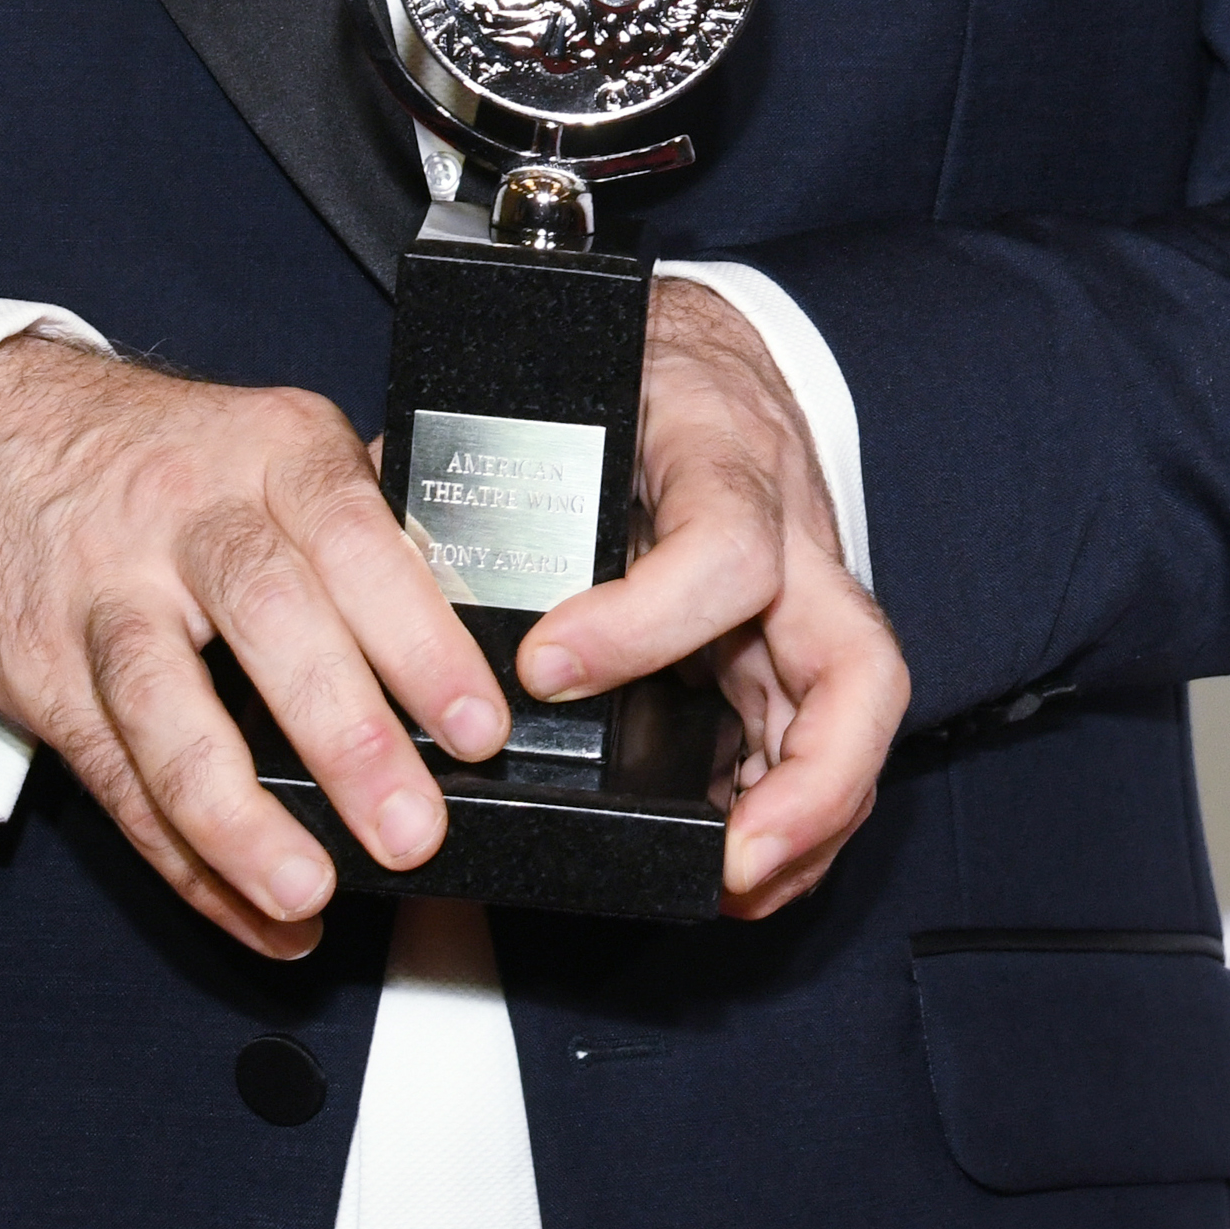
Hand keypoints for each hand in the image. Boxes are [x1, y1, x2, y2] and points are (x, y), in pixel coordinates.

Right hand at [0, 336, 507, 960]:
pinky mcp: (41, 668)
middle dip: (345, 736)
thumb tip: (489, 602)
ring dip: (240, 816)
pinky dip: (184, 858)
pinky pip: (114, 776)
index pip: (355, 535)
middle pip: (268, 617)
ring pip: (166, 707)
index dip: (419, 634)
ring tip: (307, 894)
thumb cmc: (165, 462)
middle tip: (414, 832)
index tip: (478, 727)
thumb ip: (363, 517)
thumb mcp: (268, 444)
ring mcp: (104, 592)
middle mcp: (187, 514)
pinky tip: (249, 911)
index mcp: (271, 451)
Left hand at [518, 277, 907, 919]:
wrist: (699, 343)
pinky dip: (788, 814)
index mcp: (721, 455)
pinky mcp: (799, 641)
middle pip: (856, 664)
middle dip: (810, 780)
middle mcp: (793, 533)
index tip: (546, 668)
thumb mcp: (551, 392)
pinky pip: (819, 740)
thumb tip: (373, 554)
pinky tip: (730, 863)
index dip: (643, 622)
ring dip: (806, 821)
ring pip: (855, 721)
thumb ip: (476, 471)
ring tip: (727, 885)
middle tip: (729, 856)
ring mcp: (810, 594)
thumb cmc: (625, 365)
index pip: (723, 546)